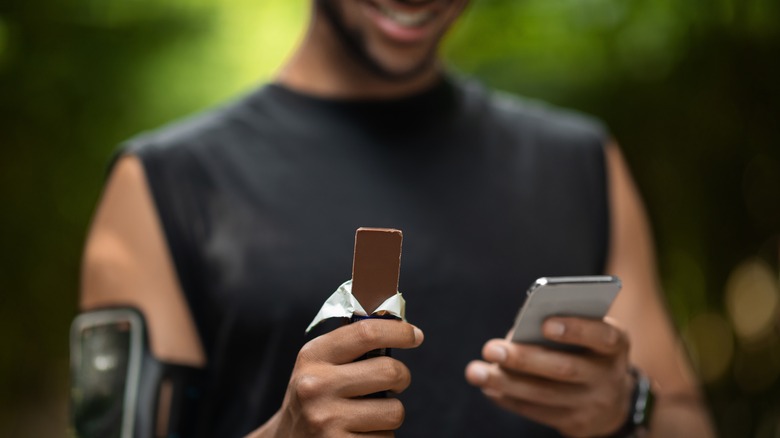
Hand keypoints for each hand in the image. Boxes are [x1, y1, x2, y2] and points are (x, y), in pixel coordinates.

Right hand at [256, 319, 423, 437]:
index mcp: (313, 357)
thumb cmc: (315, 397)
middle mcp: (316, 387)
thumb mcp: (320, 364)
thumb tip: (396, 321)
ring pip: (394, 411)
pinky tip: (360, 434)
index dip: (399, 331)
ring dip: (390, 413)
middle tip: (394, 383)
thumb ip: (352, 343)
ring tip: (369, 414)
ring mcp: (327, 421)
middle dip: (402, 377)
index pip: (365, 333)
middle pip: (389, 371)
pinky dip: (381, 436)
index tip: (415, 336)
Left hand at [465, 317, 633, 436]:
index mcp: (615, 344)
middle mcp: (608, 375)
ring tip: (476, 371)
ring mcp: (593, 404)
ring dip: (506, 383)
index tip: (544, 323)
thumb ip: (561, 326)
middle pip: (564, 369)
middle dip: (524, 359)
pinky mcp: (576, 424)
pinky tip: (489, 387)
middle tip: (491, 349)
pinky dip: (510, 398)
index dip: (575, 330)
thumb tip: (515, 335)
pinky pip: (537, 412)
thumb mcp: (588, 335)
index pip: (602, 336)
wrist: (613, 400)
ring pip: (545, 394)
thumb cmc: (588, 350)